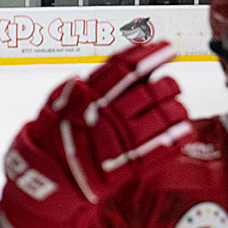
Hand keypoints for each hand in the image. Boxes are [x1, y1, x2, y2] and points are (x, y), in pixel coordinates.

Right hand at [0, 41, 190, 227]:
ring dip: (175, 109)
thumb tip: (89, 74)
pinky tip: (185, 130)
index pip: (124, 69)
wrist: (42, 181)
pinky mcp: (126, 166)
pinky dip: (176, 138)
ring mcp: (117, 142)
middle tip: (170, 83)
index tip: (166, 47)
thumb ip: (75, 89)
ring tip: (177, 106)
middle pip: (149, 92)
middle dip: (166, 84)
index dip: (148, 55)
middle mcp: (105, 116)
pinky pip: (159, 149)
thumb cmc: (47, 142)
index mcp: (87, 97)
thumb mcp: (54, 106)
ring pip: (160, 118)